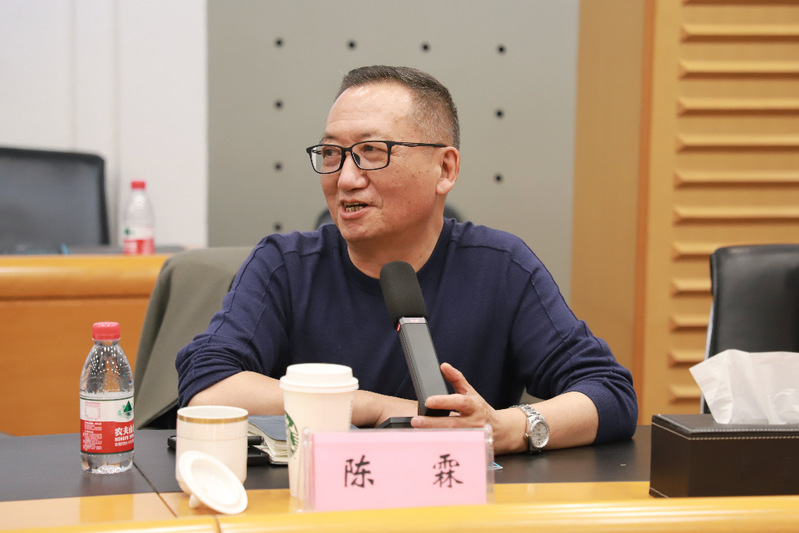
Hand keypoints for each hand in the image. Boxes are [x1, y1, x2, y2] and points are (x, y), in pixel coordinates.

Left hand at [409, 362, 526, 454]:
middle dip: (433, 423)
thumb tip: (444, 366)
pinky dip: (441, 446)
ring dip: (435, 436)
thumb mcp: (472, 393)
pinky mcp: (471, 449)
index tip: (428, 401)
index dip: (444, 402)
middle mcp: (475, 422)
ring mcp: (473, 438)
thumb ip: (457, 379)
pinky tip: (428, 443)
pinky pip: (454, 448)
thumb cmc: (482, 410)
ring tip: (418, 432)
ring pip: (452, 438)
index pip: (460, 402)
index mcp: (475, 406)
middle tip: (416, 421)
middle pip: (453, 424)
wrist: (501, 431)